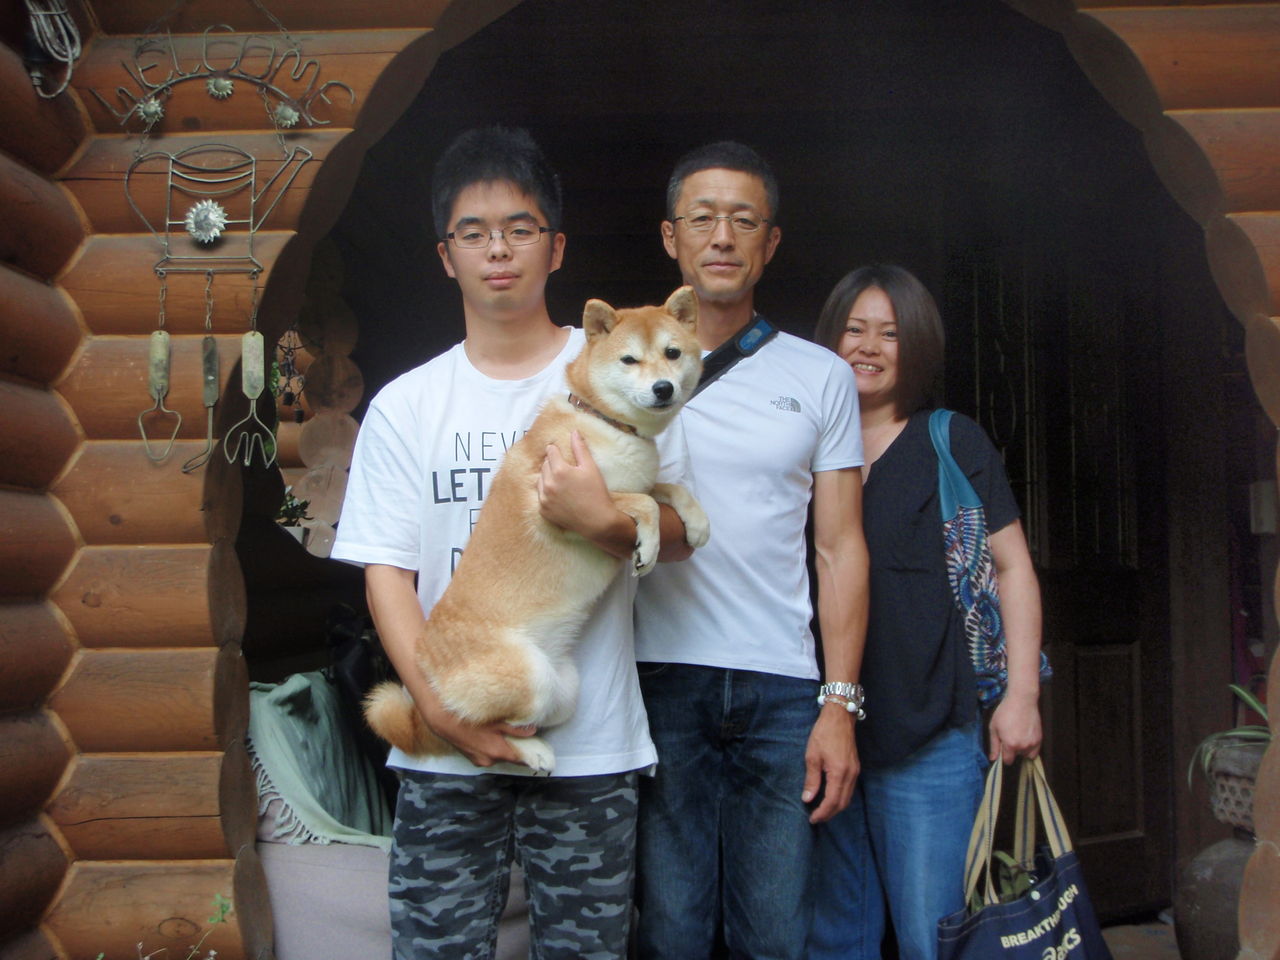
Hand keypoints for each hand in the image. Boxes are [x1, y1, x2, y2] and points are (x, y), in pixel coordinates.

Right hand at [419, 698, 538, 768]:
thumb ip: (516, 730)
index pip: (520, 760)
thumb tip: (532, 731)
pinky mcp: (471, 758)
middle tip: (524, 741)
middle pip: (508, 758)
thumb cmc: (470, 721)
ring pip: (497, 756)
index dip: (530, 758)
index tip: (539, 756)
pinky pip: (487, 755)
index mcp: (498, 753)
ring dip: (502, 749)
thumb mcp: (497, 723)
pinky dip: (492, 749)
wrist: (444, 722)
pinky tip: (491, 738)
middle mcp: (489, 761)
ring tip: (506, 737)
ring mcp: (479, 761)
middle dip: (516, 750)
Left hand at [538, 430, 615, 537]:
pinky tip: (559, 494)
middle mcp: (548, 484)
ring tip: (562, 482)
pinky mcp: (543, 511)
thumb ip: (580, 448)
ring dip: (548, 477)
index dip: (556, 450)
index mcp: (559, 471)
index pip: (551, 452)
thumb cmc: (596, 493)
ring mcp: (544, 499)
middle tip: (565, 469)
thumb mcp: (591, 468)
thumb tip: (574, 432)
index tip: (559, 452)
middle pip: (545, 465)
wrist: (597, 522)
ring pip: (540, 480)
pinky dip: (547, 492)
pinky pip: (541, 495)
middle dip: (553, 464)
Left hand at [801, 705, 859, 822]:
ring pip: (848, 798)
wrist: (840, 718)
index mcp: (839, 773)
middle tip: (816, 818)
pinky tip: (830, 797)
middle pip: (842, 803)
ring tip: (821, 810)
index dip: (822, 813)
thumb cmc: (823, 734)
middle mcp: (851, 775)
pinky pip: (850, 789)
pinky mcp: (855, 768)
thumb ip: (811, 780)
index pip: (832, 801)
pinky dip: (840, 797)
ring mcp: (855, 772)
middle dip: (829, 814)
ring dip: (836, 807)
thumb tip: (808, 799)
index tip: (812, 819)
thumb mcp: (812, 756)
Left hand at [987, 691, 1041, 764]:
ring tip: (1017, 735)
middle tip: (1009, 736)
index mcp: (1010, 744)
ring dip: (1021, 749)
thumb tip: (993, 759)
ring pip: (1026, 754)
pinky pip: (1035, 751)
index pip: (1008, 760)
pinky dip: (1030, 748)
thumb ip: (994, 745)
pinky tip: (1025, 737)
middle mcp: (1023, 746)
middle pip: (1016, 756)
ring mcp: (1033, 743)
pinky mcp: (1040, 738)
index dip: (1003, 755)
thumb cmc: (1005, 712)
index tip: (1002, 748)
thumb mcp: (994, 727)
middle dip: (1012, 750)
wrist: (1022, 700)